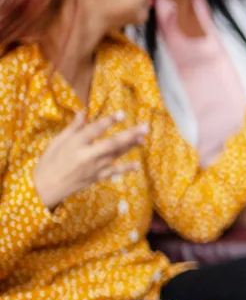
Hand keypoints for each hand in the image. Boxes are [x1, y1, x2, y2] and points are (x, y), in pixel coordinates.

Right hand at [32, 111, 147, 208]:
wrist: (45, 188)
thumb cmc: (49, 162)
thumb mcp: (57, 142)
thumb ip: (73, 128)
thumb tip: (83, 112)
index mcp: (75, 144)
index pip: (94, 130)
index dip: (109, 121)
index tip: (122, 114)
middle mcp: (87, 155)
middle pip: (112, 143)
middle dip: (130, 135)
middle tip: (145, 127)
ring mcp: (93, 168)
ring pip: (116, 155)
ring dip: (130, 146)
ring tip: (143, 138)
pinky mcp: (97, 177)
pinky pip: (114, 172)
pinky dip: (126, 168)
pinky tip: (137, 165)